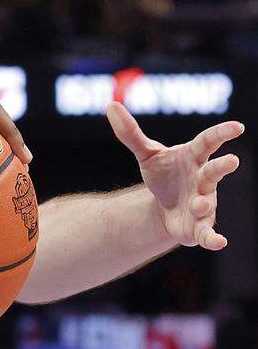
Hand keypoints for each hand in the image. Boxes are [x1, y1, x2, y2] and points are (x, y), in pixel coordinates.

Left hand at [106, 101, 244, 249]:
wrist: (163, 206)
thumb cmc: (163, 174)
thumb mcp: (146, 154)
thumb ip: (130, 132)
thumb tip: (111, 105)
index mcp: (194, 158)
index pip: (208, 142)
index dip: (222, 134)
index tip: (237, 126)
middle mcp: (204, 179)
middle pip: (215, 171)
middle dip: (223, 166)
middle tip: (232, 160)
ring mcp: (205, 203)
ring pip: (209, 202)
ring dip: (204, 204)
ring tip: (198, 204)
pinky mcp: (199, 226)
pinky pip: (209, 233)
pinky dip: (214, 238)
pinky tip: (219, 243)